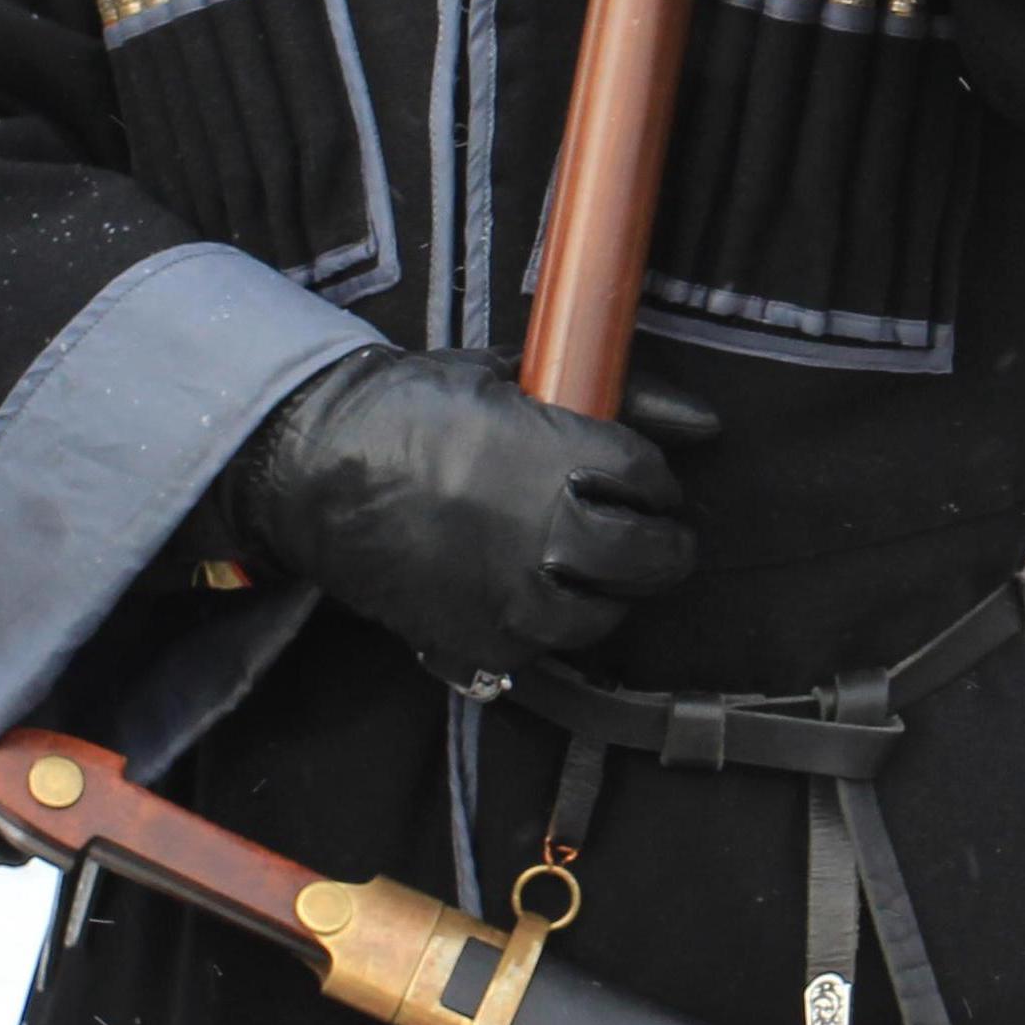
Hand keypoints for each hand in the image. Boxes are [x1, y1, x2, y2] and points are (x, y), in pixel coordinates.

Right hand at [219, 349, 704, 682]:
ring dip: (608, 589)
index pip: (653, 482)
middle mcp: (552, 534)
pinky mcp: (484, 641)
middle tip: (640, 533)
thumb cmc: (414, 409)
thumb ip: (620, 396)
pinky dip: (551, 624)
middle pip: (651, 556)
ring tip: (586, 566)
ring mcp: (517, 596)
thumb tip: (705, 422)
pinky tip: (533, 591)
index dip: (655, 482)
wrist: (318, 468)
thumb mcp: (516, 378)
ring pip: (606, 612)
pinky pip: (548, 646)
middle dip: (656, 543)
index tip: (642, 483)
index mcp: (566, 459)